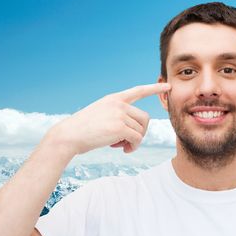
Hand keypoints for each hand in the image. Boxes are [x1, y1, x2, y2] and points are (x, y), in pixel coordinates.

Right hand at [46, 82, 170, 155]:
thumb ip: (118, 116)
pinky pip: (137, 139)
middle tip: (127, 141)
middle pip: (144, 118)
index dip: (154, 88)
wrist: (68, 136)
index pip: (138, 90)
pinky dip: (133, 147)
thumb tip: (136, 131)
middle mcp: (118, 104)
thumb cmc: (83, 130)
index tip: (167, 85)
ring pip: (141, 130)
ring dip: (134, 141)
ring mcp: (119, 114)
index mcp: (113, 99)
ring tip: (121, 146)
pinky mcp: (120, 127)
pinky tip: (124, 150)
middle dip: (140, 131)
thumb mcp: (101, 115)